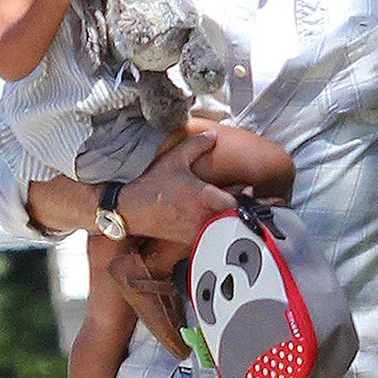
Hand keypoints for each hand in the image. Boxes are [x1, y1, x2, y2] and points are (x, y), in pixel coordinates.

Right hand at [117, 130, 233, 245]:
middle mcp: (202, 216)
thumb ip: (197, 144)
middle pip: (233, 217)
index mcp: (203, 197)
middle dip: (238, 208)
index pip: (236, 201)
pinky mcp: (190, 241)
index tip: (245, 189)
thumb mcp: (175, 159)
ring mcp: (197, 231)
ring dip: (227, 220)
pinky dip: (214, 229)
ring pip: (223, 229)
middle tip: (238, 198)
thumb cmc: (152, 186)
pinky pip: (210, 237)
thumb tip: (213, 135)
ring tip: (225, 209)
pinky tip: (209, 219)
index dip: (242, 195)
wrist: (132, 210)